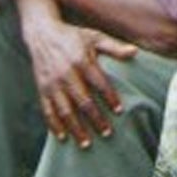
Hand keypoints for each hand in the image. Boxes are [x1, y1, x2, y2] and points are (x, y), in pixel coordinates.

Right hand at [18, 3, 137, 147]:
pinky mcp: (42, 89)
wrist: (42, 33)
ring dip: (75, 128)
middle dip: (95, 119)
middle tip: (107, 133)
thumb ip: (114, 47)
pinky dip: (54, 125)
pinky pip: (47, 110)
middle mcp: (66, 74)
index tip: (119, 111)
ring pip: (64, 110)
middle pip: (82, 101)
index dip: (110, 97)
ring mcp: (52, 83)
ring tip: (86, 144)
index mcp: (81, 61)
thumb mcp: (94, 37)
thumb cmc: (73, 36)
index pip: (99, 83)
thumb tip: (135, 52)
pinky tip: (62, 137)